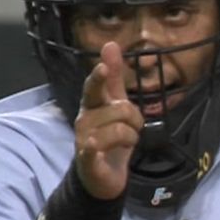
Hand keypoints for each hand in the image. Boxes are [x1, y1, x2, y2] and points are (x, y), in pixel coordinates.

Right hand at [74, 42, 142, 199]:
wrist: (103, 175)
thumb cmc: (111, 137)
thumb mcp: (115, 105)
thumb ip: (115, 77)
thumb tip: (110, 44)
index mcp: (92, 105)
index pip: (94, 87)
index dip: (100, 78)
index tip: (104, 67)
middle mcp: (85, 120)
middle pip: (119, 108)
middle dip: (135, 117)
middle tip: (134, 127)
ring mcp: (84, 140)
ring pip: (119, 129)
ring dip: (132, 136)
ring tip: (127, 142)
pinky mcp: (87, 160)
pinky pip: (92, 150)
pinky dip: (94, 147)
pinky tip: (93, 145)